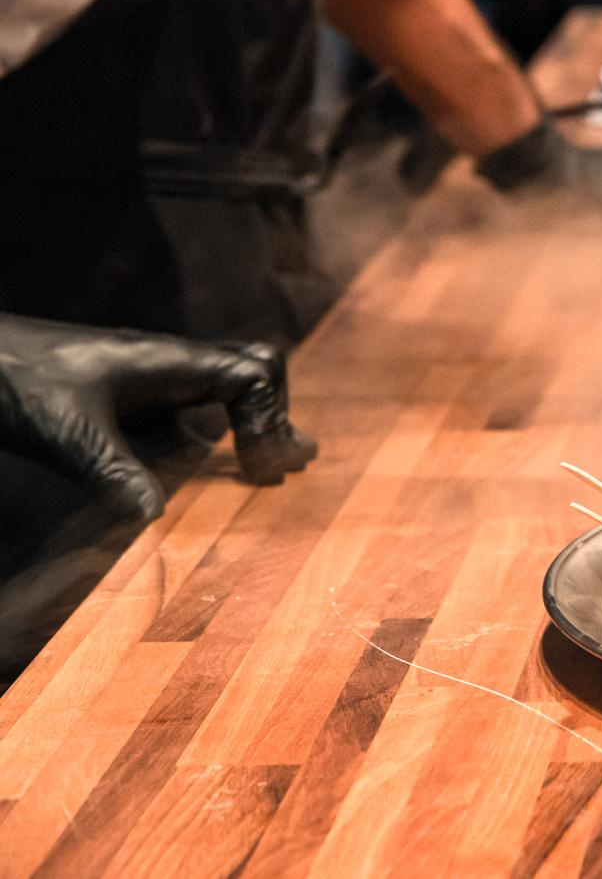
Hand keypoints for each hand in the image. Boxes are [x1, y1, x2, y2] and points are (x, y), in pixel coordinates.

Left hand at [0, 315, 315, 520]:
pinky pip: (179, 416)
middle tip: (293, 463)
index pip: (254, 374)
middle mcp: (165, 368)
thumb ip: (113, 472)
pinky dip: (202, 444)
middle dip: (275, 416)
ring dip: (245, 429)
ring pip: (217, 394)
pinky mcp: (118, 402)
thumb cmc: (14, 377)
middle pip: (250, 371)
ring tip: (267, 470)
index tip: (260, 471)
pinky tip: (200, 474)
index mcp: (167, 362)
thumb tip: (155, 520)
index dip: (271, 420)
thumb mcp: (67, 432)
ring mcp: (142, 383)